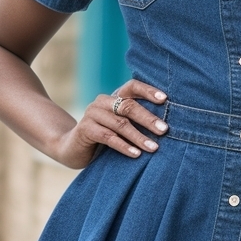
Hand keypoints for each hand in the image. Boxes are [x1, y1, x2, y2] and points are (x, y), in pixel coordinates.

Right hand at [52, 79, 168, 168]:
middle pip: (128, 106)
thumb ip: (136, 120)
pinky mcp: (85, 129)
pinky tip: (136, 154)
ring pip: (120, 123)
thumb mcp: (121, 126)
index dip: (148, 91)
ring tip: (154, 148)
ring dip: (139, 136)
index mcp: (114, 97)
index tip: (165, 100)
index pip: (132, 86)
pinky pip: (108, 137)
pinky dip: (124, 146)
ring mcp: (92, 114)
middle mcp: (102, 102)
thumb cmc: (105, 137)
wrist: (74, 149)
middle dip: (148, 119)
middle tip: (164, 130)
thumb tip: (166, 125)